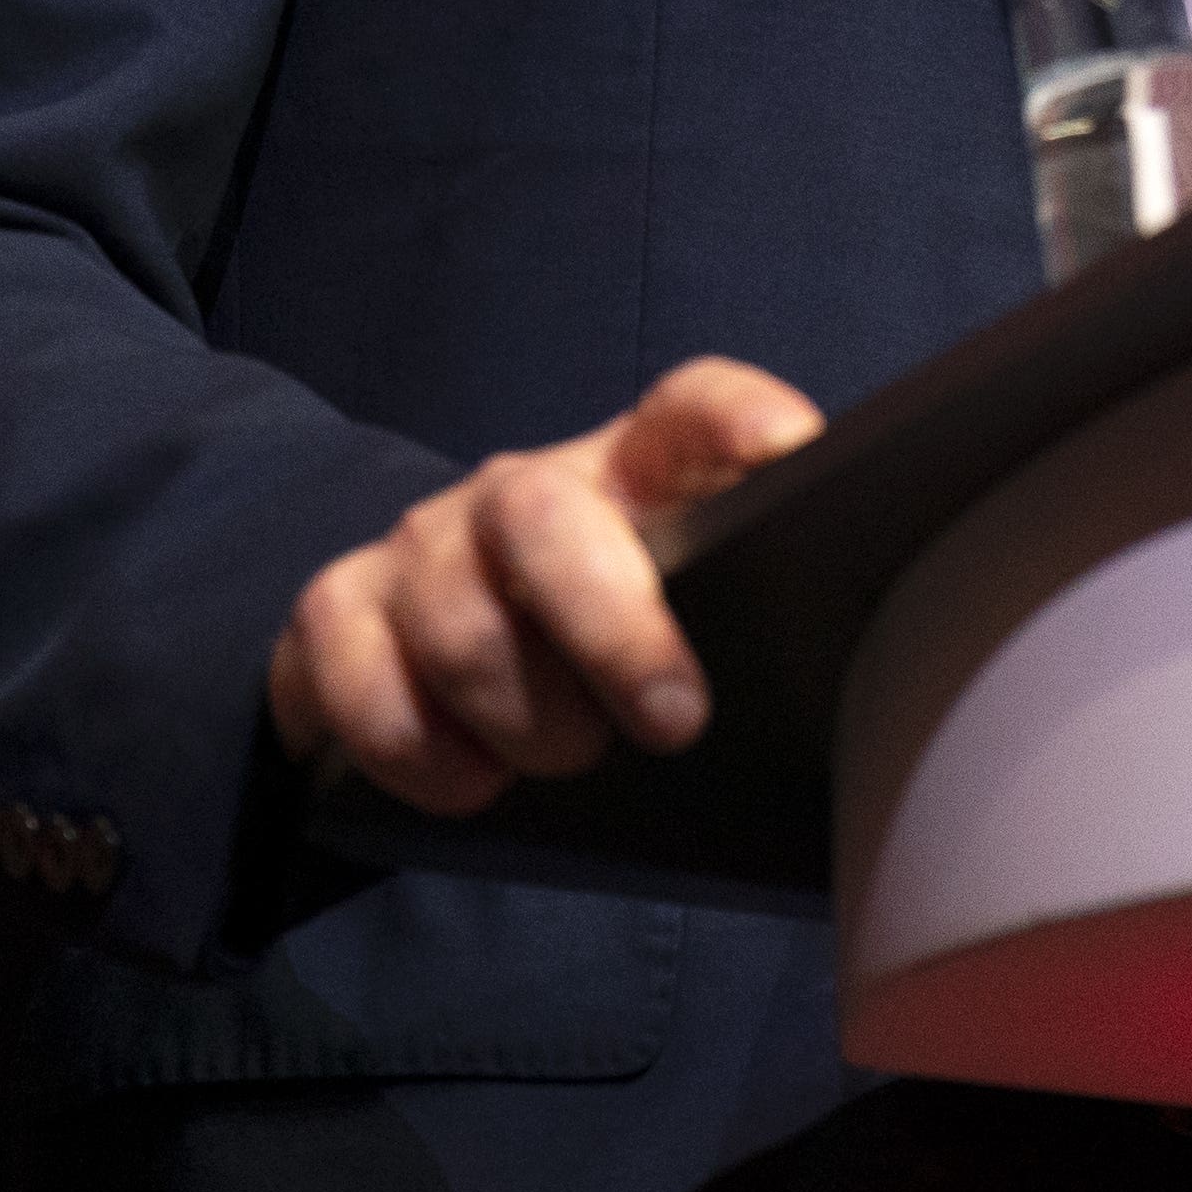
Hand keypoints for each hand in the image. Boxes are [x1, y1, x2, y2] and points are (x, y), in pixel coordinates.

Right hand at [266, 355, 825, 814]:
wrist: (427, 671)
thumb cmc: (598, 651)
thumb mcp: (680, 617)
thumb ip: (741, 615)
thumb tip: (852, 683)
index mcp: (633, 475)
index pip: (687, 407)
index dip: (735, 416)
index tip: (788, 450)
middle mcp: (523, 491)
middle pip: (547, 519)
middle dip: (613, 631)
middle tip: (675, 724)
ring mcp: (424, 543)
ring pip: (457, 616)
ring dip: (522, 715)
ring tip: (567, 763)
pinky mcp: (338, 607)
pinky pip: (362, 682)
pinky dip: (421, 752)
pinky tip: (470, 783)